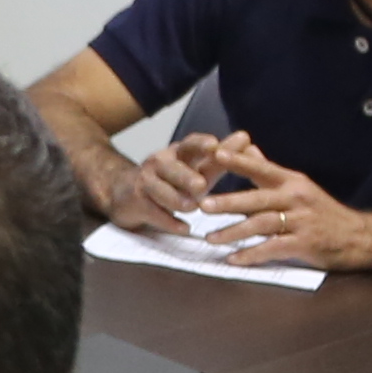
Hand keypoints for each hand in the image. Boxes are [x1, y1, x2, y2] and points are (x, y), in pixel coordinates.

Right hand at [100, 139, 224, 231]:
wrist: (122, 191)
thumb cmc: (169, 179)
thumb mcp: (194, 166)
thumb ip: (219, 159)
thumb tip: (249, 143)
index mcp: (177, 153)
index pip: (189, 144)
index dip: (201, 145)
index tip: (216, 146)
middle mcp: (160, 163)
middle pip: (172, 168)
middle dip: (186, 176)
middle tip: (201, 184)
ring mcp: (146, 183)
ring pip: (161, 191)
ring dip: (177, 200)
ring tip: (192, 207)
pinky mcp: (136, 203)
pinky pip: (153, 213)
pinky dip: (169, 222)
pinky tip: (183, 228)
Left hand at [181, 141, 361, 269]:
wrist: (357, 237)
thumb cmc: (322, 212)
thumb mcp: (299, 187)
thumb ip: (270, 171)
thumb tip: (248, 149)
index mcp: (292, 182)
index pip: (262, 168)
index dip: (240, 161)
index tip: (216, 155)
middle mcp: (296, 198)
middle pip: (257, 199)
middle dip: (228, 202)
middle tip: (203, 205)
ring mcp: (301, 222)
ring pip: (262, 224)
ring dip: (234, 232)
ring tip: (210, 238)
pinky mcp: (304, 244)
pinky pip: (272, 248)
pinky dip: (251, 254)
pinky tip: (234, 259)